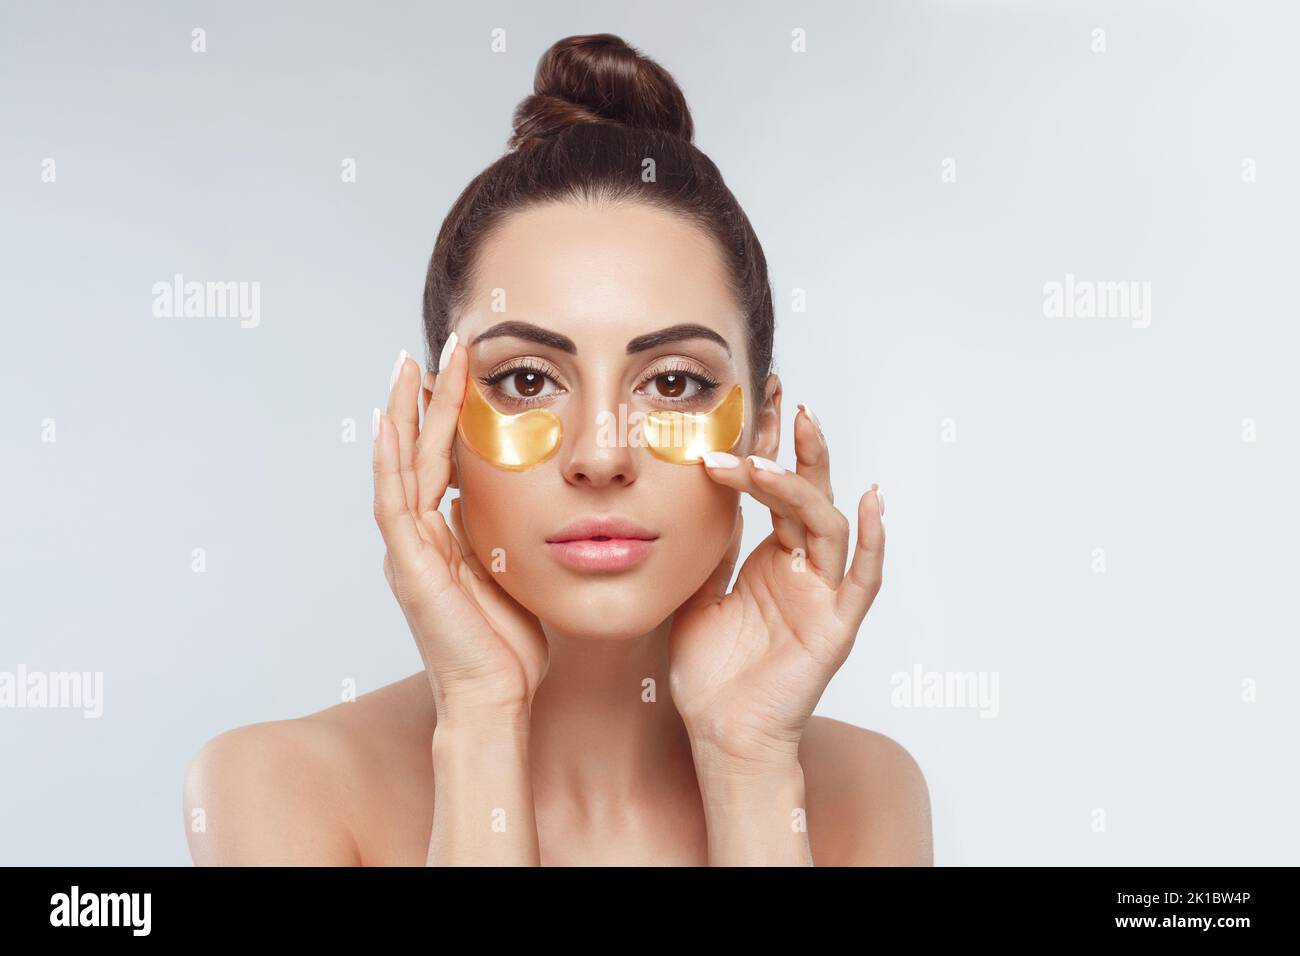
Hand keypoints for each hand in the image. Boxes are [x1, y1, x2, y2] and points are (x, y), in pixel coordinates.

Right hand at [372, 338, 547, 720]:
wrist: (497, 697)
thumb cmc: (510, 644)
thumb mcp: (516, 569)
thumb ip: (509, 532)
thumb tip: (529, 495)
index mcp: (442, 535)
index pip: (444, 458)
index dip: (453, 412)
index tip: (467, 367)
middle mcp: (418, 535)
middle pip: (418, 450)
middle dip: (429, 396)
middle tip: (445, 346)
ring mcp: (408, 550)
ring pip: (400, 467)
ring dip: (405, 414)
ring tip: (410, 364)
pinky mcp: (409, 568)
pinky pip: (393, 505)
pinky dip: (388, 463)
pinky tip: (389, 423)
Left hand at [667, 406, 883, 771]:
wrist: (721, 735)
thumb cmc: (710, 675)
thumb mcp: (696, 595)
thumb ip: (707, 550)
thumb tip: (698, 497)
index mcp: (771, 559)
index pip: (776, 490)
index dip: (772, 446)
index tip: (762, 400)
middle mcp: (802, 569)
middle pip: (807, 494)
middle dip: (797, 446)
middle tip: (782, 401)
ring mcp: (822, 595)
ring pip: (825, 524)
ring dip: (801, 485)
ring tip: (773, 453)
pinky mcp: (835, 627)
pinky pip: (861, 580)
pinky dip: (870, 543)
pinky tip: (869, 503)